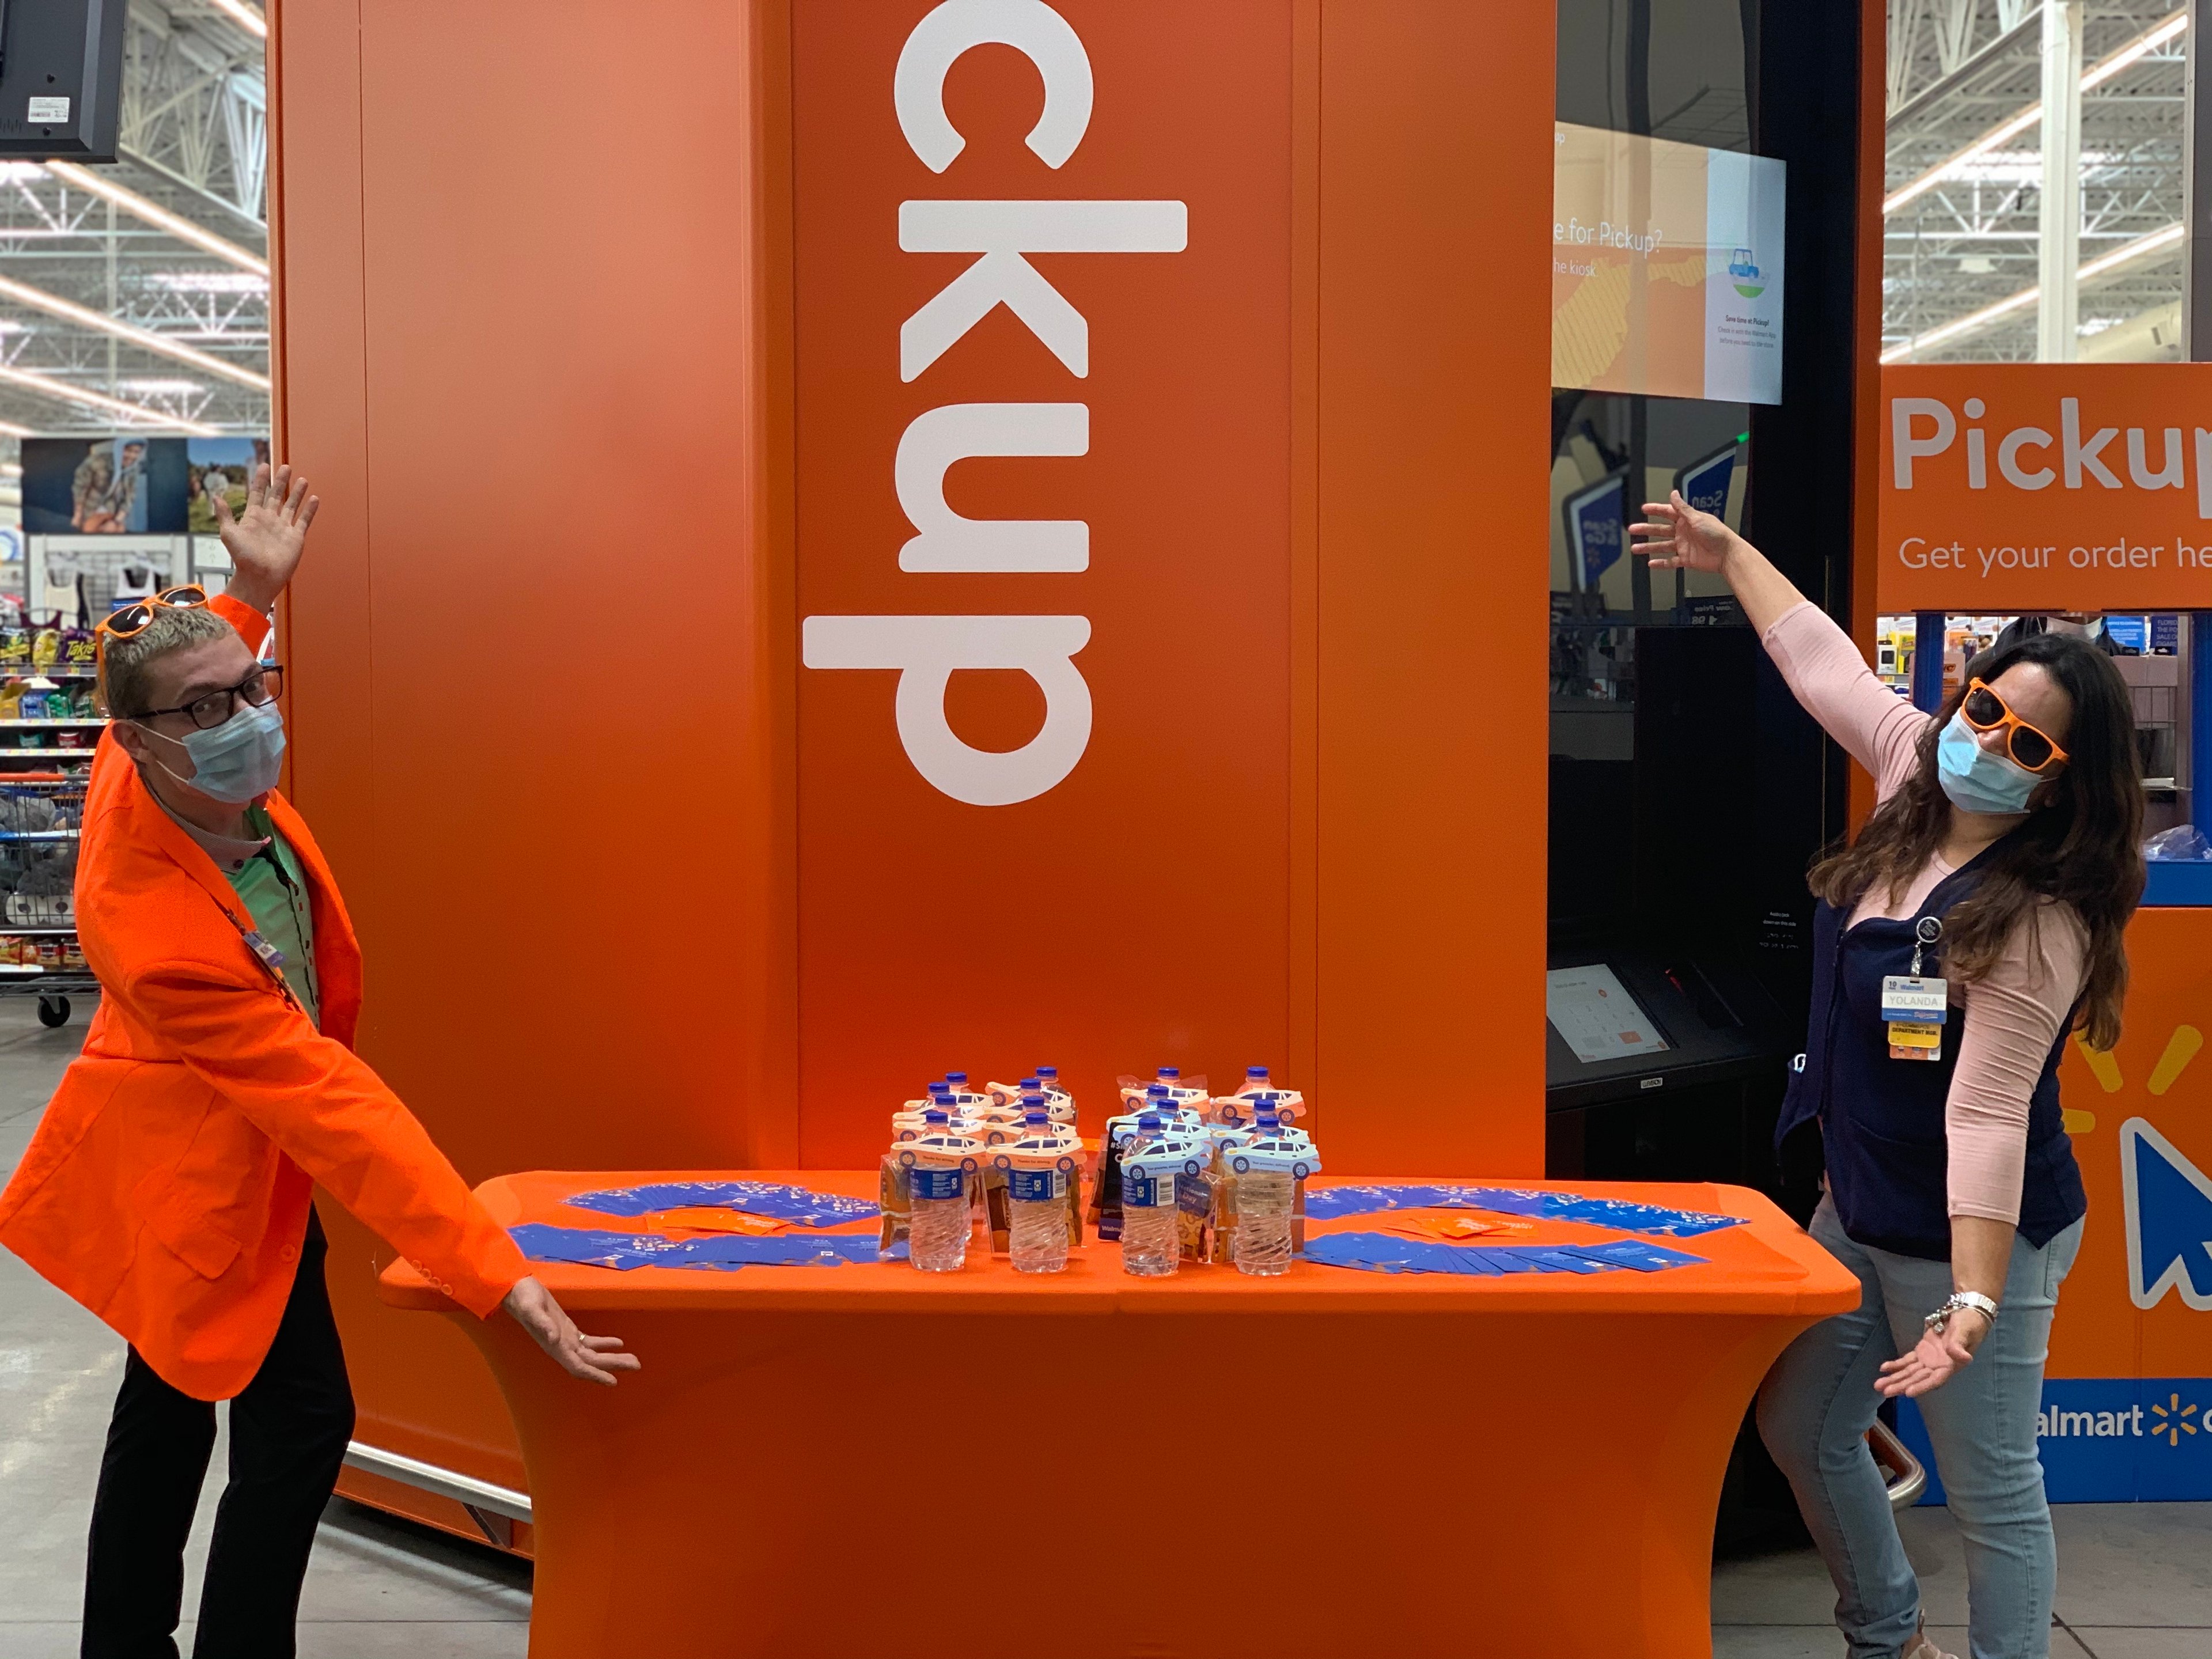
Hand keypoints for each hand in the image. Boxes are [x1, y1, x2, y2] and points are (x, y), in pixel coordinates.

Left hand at [215, 462, 319, 613]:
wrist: (260, 577)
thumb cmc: (243, 558)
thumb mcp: (229, 533)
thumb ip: (225, 515)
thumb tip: (216, 496)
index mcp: (253, 517)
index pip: (258, 493)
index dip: (261, 479)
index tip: (264, 466)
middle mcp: (269, 520)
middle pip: (276, 496)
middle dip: (281, 481)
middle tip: (285, 467)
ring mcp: (284, 528)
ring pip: (291, 505)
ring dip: (297, 493)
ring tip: (302, 480)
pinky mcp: (296, 537)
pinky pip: (304, 520)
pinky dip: (309, 510)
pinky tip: (313, 499)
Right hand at [502, 1275, 640, 1386]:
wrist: (516, 1290)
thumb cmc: (523, 1299)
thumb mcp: (531, 1309)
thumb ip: (542, 1324)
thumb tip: (554, 1337)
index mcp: (554, 1347)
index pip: (578, 1366)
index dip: (595, 1375)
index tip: (613, 1381)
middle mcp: (561, 1348)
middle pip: (591, 1362)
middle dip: (612, 1366)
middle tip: (636, 1365)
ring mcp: (565, 1340)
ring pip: (592, 1354)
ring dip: (612, 1358)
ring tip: (633, 1359)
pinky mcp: (568, 1330)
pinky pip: (588, 1342)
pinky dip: (604, 1344)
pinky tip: (618, 1343)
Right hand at [1629, 489, 1736, 573]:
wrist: (1726, 554)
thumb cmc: (1717, 534)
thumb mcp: (1697, 517)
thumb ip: (1682, 507)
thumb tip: (1674, 494)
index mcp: (1687, 520)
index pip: (1668, 512)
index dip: (1656, 510)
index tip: (1644, 508)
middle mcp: (1684, 532)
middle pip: (1660, 530)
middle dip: (1646, 529)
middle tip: (1633, 529)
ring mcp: (1684, 546)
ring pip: (1662, 546)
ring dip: (1648, 546)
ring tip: (1636, 548)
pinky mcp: (1686, 559)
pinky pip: (1670, 561)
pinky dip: (1661, 563)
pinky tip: (1651, 562)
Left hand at [1875, 1306, 1990, 1398]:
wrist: (1965, 1314)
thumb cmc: (1969, 1324)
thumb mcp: (1965, 1332)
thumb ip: (1959, 1345)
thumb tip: (1964, 1358)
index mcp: (1951, 1365)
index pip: (1935, 1379)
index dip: (1922, 1386)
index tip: (1908, 1393)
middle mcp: (1938, 1366)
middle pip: (1918, 1379)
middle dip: (1902, 1385)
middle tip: (1885, 1392)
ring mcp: (1929, 1360)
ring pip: (1910, 1372)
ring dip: (1895, 1378)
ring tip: (1879, 1386)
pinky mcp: (1922, 1351)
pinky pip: (1908, 1360)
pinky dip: (1896, 1364)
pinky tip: (1883, 1368)